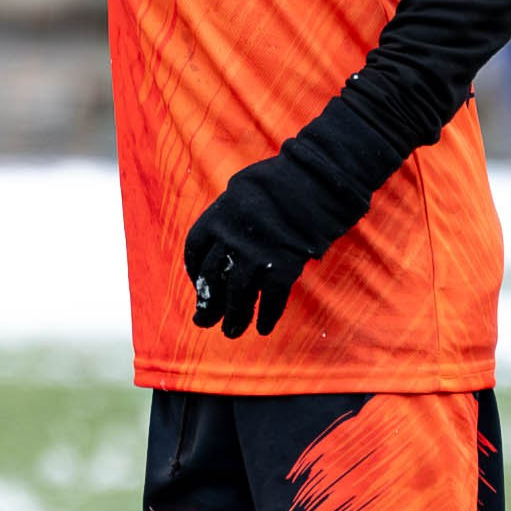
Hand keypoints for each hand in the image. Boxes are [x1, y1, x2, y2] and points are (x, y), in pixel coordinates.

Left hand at [184, 158, 309, 339]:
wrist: (316, 178)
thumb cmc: (281, 181)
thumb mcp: (242, 191)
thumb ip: (229, 216)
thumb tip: (221, 242)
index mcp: (217, 217)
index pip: (195, 252)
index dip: (195, 274)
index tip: (200, 288)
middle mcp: (231, 238)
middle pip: (212, 280)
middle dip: (208, 305)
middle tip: (205, 323)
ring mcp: (256, 254)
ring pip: (238, 295)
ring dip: (234, 318)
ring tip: (231, 332)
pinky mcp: (283, 265)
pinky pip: (271, 299)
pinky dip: (266, 316)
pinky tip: (263, 328)